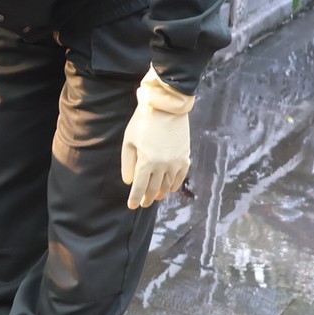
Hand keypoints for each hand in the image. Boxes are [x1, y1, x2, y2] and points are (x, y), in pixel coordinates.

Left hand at [121, 68, 193, 208]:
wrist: (167, 108)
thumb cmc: (142, 123)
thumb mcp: (129, 142)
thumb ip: (128, 164)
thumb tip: (129, 182)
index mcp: (146, 162)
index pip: (139, 187)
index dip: (135, 198)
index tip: (132, 206)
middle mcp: (162, 166)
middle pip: (153, 188)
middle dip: (147, 197)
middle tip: (143, 203)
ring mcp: (176, 163)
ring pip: (167, 185)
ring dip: (160, 192)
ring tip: (154, 196)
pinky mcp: (185, 157)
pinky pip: (180, 177)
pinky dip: (173, 185)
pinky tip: (168, 188)